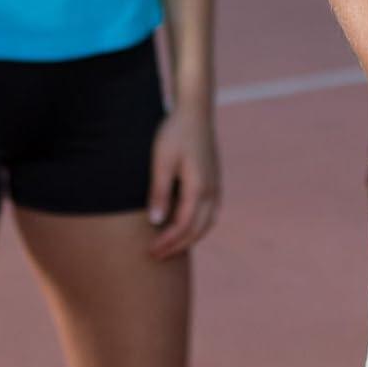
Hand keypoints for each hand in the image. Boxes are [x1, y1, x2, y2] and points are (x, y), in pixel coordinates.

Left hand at [146, 100, 219, 257]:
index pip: (183, 226)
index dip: (167, 242)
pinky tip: (185, 225)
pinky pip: (211, 213)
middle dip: (177, 246)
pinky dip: (198, 226)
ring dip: (190, 238)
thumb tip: (156, 222)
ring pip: (208, 223)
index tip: (151, 251)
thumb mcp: (161, 160)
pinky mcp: (214, 180)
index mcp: (199, 187)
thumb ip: (159, 192)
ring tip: (171, 246)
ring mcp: (216, 185)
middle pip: (198, 230)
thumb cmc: (175, 133)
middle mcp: (211, 190)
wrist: (195, 111)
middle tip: (157, 255)